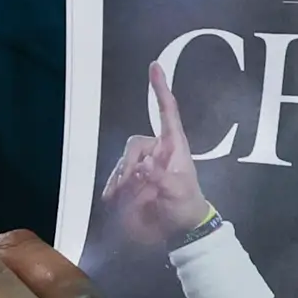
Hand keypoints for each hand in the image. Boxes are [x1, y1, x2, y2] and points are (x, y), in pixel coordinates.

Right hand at [102, 62, 214, 243]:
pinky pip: (115, 178)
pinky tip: (111, 199)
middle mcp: (156, 151)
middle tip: (129, 184)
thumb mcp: (179, 193)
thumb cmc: (186, 206)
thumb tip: (143, 166)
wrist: (179, 230)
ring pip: (122, 164)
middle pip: (134, 144)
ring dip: (120, 180)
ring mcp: (142, 167)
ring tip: (121, 199)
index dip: (160, 89)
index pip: (167, 112)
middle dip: (128, 164)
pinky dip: (112, 188)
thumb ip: (162, 179)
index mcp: (174, 146)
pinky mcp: (131, 182)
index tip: (154, 66)